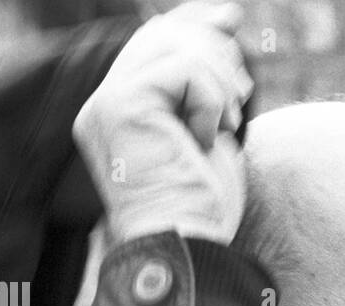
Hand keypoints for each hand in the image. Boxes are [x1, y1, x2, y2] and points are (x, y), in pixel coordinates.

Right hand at [73, 2, 252, 244]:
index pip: (151, 42)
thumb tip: (224, 17)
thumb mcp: (209, 129)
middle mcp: (103, 103)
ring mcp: (107, 102)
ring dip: (220, 84)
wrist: (187, 245)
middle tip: (241, 94)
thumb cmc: (202, 207)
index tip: (230, 16)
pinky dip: (212, 101)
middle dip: (216, 52)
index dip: (192, 20)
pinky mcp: (122, 104)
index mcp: (119, 111)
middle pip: (163, 35)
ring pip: (178, 47)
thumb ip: (204, 81)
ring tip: (227, 127)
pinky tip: (209, 138)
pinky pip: (184, 69)